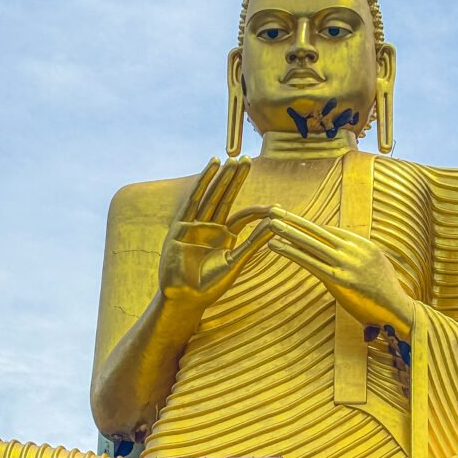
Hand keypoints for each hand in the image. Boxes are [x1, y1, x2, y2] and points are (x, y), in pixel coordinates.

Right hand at [159, 157, 270, 310]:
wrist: (185, 298)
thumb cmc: (210, 286)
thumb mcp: (236, 263)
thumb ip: (253, 244)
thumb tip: (276, 225)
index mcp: (225, 237)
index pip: (243, 216)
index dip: (258, 209)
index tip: (276, 207)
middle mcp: (210, 227)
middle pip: (226, 197)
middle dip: (235, 179)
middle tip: (246, 159)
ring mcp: (195, 225)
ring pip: (211, 195)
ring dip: (221, 177)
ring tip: (231, 159)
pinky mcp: (181, 225)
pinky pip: (194, 199)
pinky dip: (203, 182)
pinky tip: (212, 167)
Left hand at [267, 208, 414, 331]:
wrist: (398, 309)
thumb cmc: (386, 292)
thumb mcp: (376, 266)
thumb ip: (359, 256)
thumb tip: (345, 252)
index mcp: (362, 244)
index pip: (329, 231)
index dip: (307, 224)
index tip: (290, 217)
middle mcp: (353, 250)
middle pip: (317, 231)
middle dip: (294, 220)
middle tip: (274, 210)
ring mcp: (346, 263)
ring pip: (311, 243)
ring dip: (288, 232)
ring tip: (270, 224)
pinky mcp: (339, 280)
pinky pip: (310, 262)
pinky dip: (291, 252)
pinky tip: (276, 246)